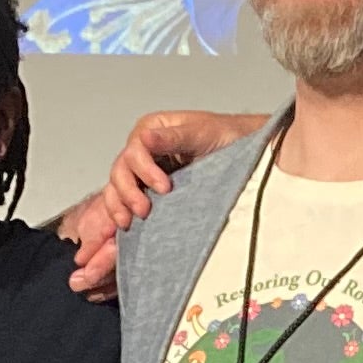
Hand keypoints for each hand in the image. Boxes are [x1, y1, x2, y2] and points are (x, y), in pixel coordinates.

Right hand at [57, 107, 255, 290]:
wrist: (247, 151)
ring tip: (128, 224)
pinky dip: (119, 216)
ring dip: (118, 207)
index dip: (144, 170)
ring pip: (116, 189)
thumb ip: (173, 136)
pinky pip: (124, 204)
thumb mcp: (202, 132)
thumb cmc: (226, 136)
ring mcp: (144, 173)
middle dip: (127, 193)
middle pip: (120, 172)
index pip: (133, 151)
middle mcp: (143, 151)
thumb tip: (146, 138)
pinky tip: (123, 231)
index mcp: (151, 131)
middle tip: (144, 211)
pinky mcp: (149, 193)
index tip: (165, 187)